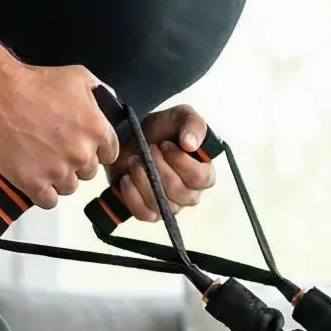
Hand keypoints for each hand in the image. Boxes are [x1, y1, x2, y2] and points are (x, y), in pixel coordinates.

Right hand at [0, 64, 118, 209]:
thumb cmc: (36, 82)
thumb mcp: (78, 76)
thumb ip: (101, 93)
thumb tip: (109, 106)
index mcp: (96, 129)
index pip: (109, 154)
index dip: (95, 150)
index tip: (81, 145)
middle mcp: (81, 153)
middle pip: (88, 172)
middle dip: (75, 162)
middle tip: (57, 149)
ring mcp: (57, 171)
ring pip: (69, 187)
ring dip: (59, 178)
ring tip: (43, 161)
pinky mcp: (33, 183)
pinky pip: (49, 201)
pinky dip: (43, 193)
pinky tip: (36, 179)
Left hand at [106, 104, 214, 221]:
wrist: (132, 137)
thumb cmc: (162, 130)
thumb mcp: (181, 117)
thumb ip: (192, 124)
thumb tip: (190, 144)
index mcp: (204, 173)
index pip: (200, 178)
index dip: (181, 162)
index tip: (164, 145)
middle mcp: (190, 194)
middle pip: (178, 191)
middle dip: (158, 167)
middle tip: (147, 150)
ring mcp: (170, 206)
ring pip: (160, 203)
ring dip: (143, 179)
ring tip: (134, 160)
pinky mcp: (150, 212)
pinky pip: (144, 213)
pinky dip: (132, 195)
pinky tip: (126, 178)